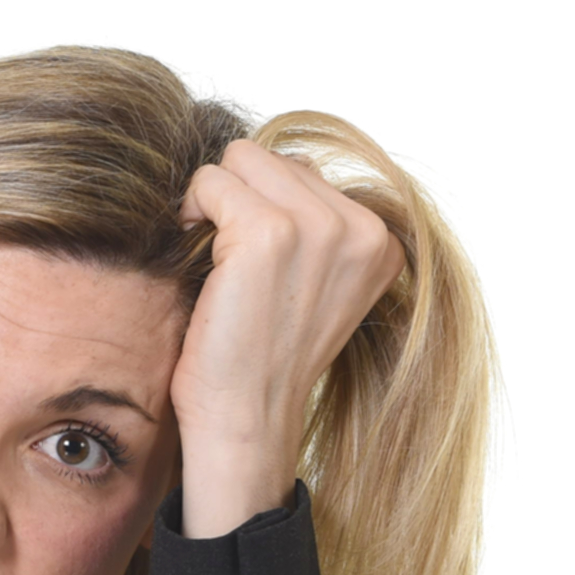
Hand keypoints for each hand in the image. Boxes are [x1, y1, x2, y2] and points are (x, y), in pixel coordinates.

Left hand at [172, 140, 406, 537]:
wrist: (245, 418)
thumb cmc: (264, 356)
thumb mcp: (315, 284)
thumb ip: (317, 224)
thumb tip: (289, 160)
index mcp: (380, 241)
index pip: (305, 171)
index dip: (264, 207)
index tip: (257, 266)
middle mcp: (361, 229)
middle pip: (272, 157)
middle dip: (239, 197)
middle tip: (228, 260)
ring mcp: (319, 227)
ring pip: (240, 159)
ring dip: (214, 201)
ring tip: (217, 259)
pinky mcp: (269, 233)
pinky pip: (211, 181)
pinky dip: (193, 211)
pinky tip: (202, 260)